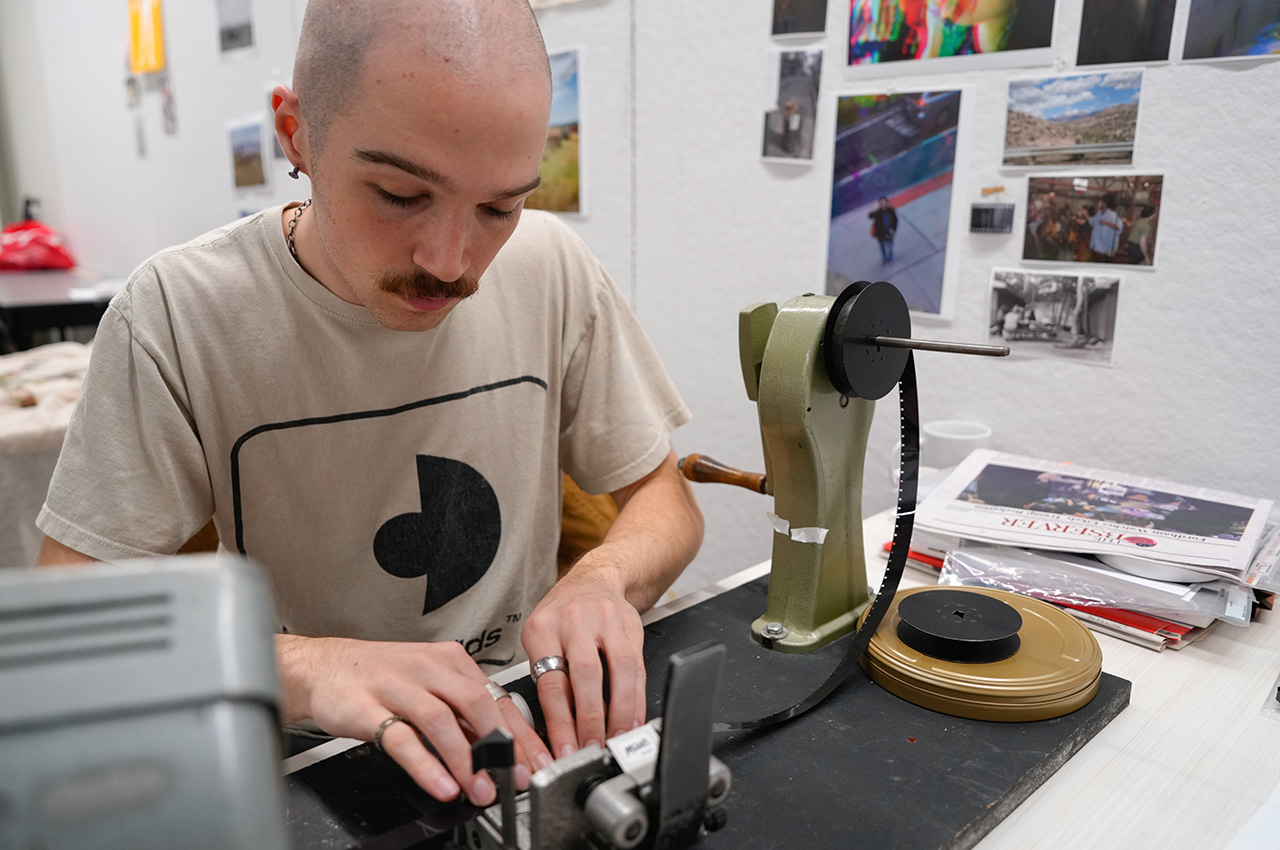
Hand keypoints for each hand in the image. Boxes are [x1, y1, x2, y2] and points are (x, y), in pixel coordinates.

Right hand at [276, 635, 551, 804]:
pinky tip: (441, 784)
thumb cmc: (380, 678)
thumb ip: (461, 715)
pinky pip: (401, 738)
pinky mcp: (367, 707)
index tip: (534, 764)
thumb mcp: (428, 686)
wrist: (323, 667)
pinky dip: (425, 765)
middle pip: (476, 703)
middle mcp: (428, 668)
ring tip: (478, 789)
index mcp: (450, 660)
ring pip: (441, 720)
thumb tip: (499, 749)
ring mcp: (397, 686)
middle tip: (511, 779)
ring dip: (465, 760)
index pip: (495, 698)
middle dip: (499, 746)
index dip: (519, 735)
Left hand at [520, 563, 646, 758]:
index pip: (552, 682)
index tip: (564, 750)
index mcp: (543, 628)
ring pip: (619, 671)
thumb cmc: (560, 617)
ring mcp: (607, 622)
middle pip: (586, 676)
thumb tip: (556, 732)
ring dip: (620, 712)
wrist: (593, 580)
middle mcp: (575, 621)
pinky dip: (637, 699)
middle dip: (591, 720)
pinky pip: (638, 667)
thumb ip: (548, 680)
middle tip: (592, 749)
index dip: (560, 723)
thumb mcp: (539, 640)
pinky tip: (633, 719)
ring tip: (616, 740)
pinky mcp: (632, 627)